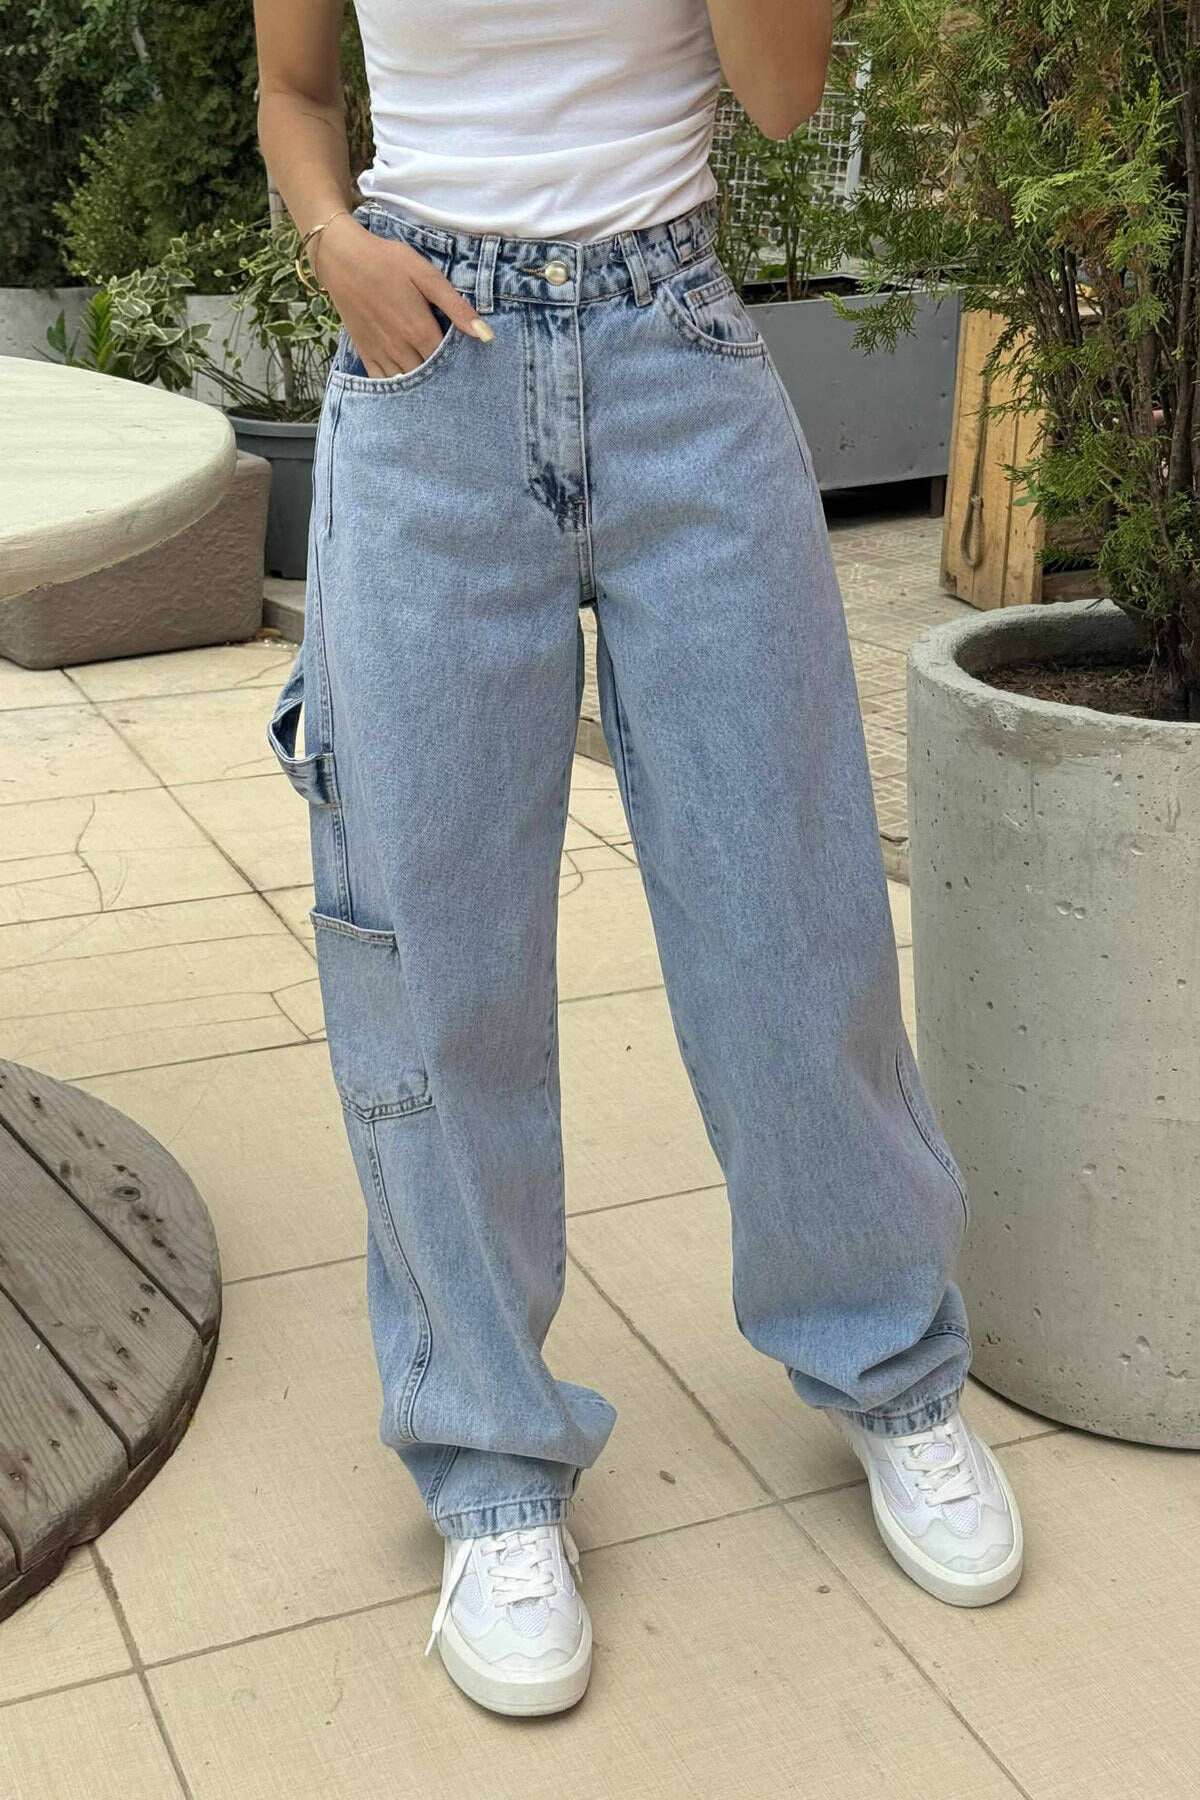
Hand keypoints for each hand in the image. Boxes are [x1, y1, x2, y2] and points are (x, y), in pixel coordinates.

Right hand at [315, 212, 493, 375]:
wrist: (342, 258)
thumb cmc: (387, 262)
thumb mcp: (426, 276)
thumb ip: (456, 307)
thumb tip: (486, 335)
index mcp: (419, 331)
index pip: (448, 365)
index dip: (461, 368)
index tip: (471, 366)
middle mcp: (401, 349)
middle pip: (429, 379)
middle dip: (443, 380)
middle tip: (456, 377)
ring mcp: (381, 354)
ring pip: (407, 385)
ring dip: (422, 388)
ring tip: (436, 384)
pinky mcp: (365, 354)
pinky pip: (383, 383)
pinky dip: (398, 389)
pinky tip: (409, 385)